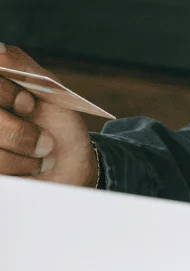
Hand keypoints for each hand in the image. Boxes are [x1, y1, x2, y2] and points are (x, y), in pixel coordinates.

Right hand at [0, 44, 94, 185]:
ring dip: (24, 157)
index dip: (5, 95)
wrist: (69, 164)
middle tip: (44, 140)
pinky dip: (20, 171)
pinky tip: (30, 170)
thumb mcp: (48, 89)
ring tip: (42, 156)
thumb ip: (21, 67)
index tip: (29, 104)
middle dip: (18, 133)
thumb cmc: (57, 123)